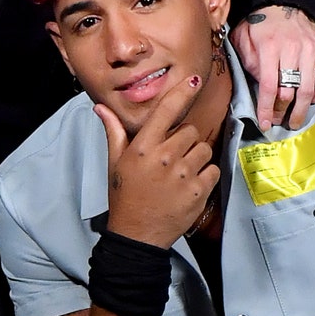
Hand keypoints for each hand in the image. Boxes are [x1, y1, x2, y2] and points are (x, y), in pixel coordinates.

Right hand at [94, 68, 218, 247]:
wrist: (136, 235)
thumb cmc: (125, 196)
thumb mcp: (115, 163)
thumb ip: (114, 132)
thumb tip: (101, 107)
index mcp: (143, 148)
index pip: (166, 111)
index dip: (181, 92)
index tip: (193, 80)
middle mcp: (164, 158)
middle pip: (191, 131)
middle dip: (185, 141)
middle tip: (172, 157)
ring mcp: (183, 175)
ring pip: (204, 149)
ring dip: (196, 157)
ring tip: (180, 173)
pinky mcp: (199, 192)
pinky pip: (213, 170)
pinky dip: (206, 175)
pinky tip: (190, 185)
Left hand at [232, 6, 314, 131]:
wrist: (283, 2)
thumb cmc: (260, 24)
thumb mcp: (243, 38)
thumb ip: (248, 62)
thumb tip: (259, 87)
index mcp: (269, 47)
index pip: (269, 87)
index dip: (267, 109)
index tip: (265, 123)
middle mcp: (292, 48)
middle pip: (289, 91)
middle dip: (283, 111)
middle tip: (279, 121)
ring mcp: (311, 48)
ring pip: (308, 88)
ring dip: (302, 108)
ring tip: (296, 119)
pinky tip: (314, 98)